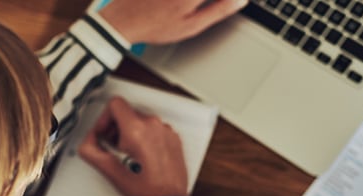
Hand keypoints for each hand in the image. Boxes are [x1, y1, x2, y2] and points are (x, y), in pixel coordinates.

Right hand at [78, 97, 188, 195]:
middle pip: (127, 113)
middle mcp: (153, 125)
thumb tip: (87, 141)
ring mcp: (165, 130)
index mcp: (136, 129)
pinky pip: (154, 129)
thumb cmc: (143, 188)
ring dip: (131, 133)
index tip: (104, 133)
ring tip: (129, 155)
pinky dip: (146, 138)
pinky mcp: (173, 137)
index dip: (104, 118)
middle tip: (114, 147)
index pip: (115, 104)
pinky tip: (143, 156)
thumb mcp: (109, 171)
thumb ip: (90, 151)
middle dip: (116, 128)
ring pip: (141, 121)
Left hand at [99, 0, 246, 43]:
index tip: (237, 2)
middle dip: (205, 3)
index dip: (228, 1)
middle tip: (198, 8)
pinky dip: (189, 2)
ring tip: (191, 7)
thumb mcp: (191, 26)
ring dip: (197, 3)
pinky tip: (176, 6)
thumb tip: (240, 0)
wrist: (122, 21)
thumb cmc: (155, 26)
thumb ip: (218, 10)